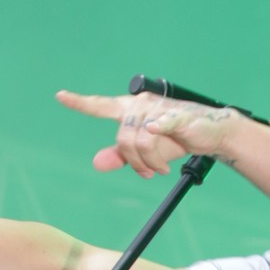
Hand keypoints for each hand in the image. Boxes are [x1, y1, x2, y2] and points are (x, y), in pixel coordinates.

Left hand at [56, 90, 235, 177]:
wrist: (208, 134)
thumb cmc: (176, 140)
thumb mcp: (145, 152)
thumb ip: (121, 156)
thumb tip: (96, 163)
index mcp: (130, 110)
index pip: (101, 106)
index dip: (81, 103)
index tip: (61, 96)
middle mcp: (140, 104)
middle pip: (123, 138)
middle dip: (135, 162)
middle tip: (148, 173)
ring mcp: (158, 108)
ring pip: (140, 142)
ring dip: (150, 163)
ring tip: (160, 169)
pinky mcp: (176, 115)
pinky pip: (159, 128)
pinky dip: (158, 136)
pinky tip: (161, 139)